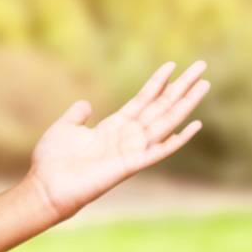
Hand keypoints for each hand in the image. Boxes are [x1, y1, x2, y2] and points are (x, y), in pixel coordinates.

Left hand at [24, 60, 209, 221]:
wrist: (47, 186)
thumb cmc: (53, 160)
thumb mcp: (65, 128)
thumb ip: (77, 115)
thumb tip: (86, 103)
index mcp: (114, 127)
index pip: (142, 100)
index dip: (157, 83)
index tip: (172, 65)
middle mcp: (128, 137)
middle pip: (160, 106)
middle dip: (181, 87)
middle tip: (201, 68)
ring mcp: (132, 150)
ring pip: (166, 122)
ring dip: (185, 104)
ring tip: (204, 85)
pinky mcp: (131, 165)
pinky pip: (160, 150)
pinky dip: (178, 139)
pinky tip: (195, 125)